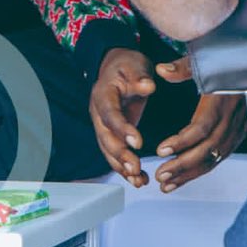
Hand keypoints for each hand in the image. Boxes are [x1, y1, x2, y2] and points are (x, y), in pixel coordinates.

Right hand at [90, 47, 157, 186]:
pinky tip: (140, 180)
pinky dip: (126, 169)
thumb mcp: (134, 65)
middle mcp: (98, 113)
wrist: (117, 68)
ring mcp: (103, 126)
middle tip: (136, 167)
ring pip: (108, 151)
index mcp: (103, 94)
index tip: (138, 142)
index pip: (110, 114)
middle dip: (120, 155)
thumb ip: (139, 77)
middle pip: (106, 137)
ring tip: (139, 180)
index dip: (122, 128)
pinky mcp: (112, 135)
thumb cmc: (126, 67)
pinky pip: (115, 155)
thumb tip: (148, 86)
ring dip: (122, 167)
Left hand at [151, 57, 246, 191]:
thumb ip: (183, 68)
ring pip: (214, 158)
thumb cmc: (229, 62)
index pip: (202, 128)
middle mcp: (232, 119)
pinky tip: (184, 177)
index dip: (182, 141)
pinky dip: (201, 169)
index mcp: (222, 101)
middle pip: (207, 149)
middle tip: (160, 174)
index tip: (162, 150)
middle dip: (183, 165)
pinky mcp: (238, 134)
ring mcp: (237, 129)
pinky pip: (220, 157)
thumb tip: (162, 70)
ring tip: (167, 183)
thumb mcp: (205, 60)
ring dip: (190, 173)